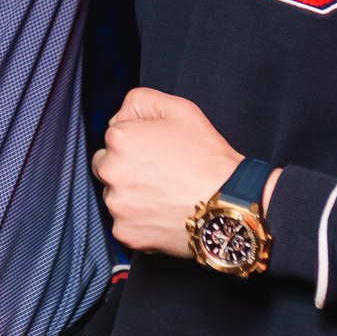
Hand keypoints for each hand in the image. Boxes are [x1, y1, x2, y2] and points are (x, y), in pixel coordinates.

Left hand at [91, 88, 246, 258]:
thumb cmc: (208, 159)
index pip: (113, 137)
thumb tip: (118, 118)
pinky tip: (162, 214)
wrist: (229, 206)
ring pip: (114, 196)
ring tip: (164, 195)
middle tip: (159, 174)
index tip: (157, 151)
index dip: (137, 142)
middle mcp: (111, 171)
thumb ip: (140, 102)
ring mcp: (117, 205)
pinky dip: (139, 222)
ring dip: (131, 196)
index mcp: (120, 139)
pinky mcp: (125, 233)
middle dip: (126, 169)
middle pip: (106, 167)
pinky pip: (123, 224)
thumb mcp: (180, 109)